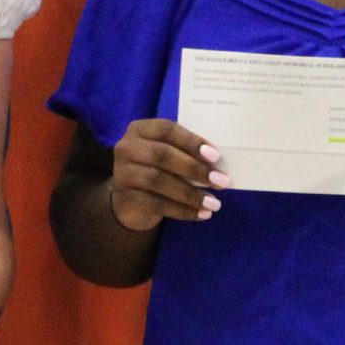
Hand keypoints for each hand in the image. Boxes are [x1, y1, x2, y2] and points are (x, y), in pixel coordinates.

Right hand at [108, 118, 228, 230]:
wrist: (131, 201)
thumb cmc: (158, 170)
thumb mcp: (168, 154)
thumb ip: (185, 152)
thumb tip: (218, 164)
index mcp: (140, 130)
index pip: (166, 130)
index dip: (191, 141)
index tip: (216, 156)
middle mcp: (126, 148)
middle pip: (162, 155)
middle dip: (195, 168)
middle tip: (221, 181)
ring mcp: (123, 173)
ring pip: (159, 181)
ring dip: (191, 194)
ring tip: (215, 203)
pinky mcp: (125, 198)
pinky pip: (157, 204)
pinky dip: (183, 210)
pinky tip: (201, 214)